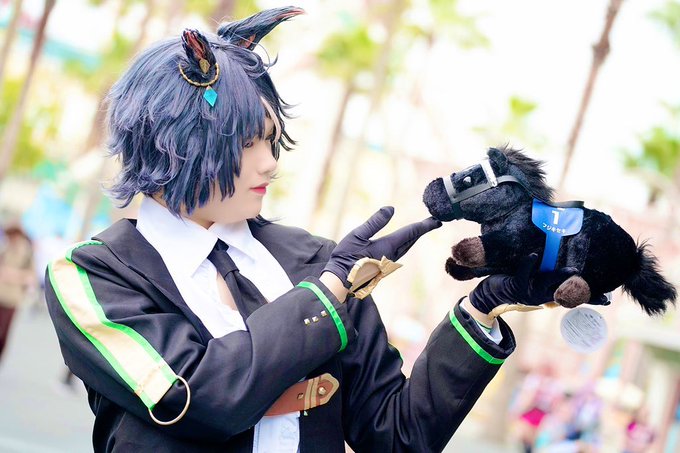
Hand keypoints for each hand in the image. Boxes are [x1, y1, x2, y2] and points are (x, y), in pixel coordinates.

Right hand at [323, 206, 440, 286]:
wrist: (340, 282)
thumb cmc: (346, 257)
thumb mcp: (358, 235)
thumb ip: (375, 222)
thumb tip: (391, 208)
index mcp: (388, 246)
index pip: (410, 233)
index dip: (424, 225)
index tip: (436, 220)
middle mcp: (392, 256)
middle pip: (411, 241)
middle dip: (421, 231)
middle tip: (432, 222)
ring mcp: (387, 264)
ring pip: (405, 248)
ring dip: (413, 238)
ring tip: (419, 230)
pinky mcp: (382, 268)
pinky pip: (398, 253)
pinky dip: (404, 245)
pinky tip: (401, 243)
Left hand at [469, 254, 607, 314]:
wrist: (491, 294)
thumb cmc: (517, 281)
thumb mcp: (537, 279)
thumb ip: (551, 273)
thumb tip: (568, 265)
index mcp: (551, 294)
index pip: (574, 296)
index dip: (591, 297)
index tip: (607, 298)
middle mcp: (543, 295)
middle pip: (565, 289)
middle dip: (578, 283)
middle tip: (590, 275)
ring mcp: (530, 291)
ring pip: (548, 282)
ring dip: (558, 276)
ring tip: (570, 270)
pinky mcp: (516, 285)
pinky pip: (524, 274)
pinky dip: (529, 263)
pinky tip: (534, 254)